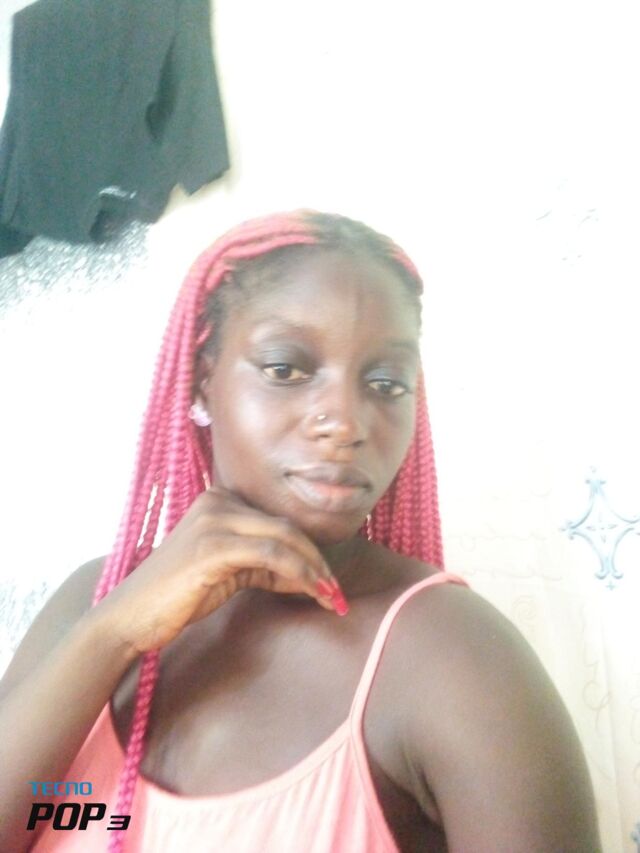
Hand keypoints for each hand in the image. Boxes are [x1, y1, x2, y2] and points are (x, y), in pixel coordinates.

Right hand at [91, 487, 346, 655]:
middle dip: (317, 561)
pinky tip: (312, 592)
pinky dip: (298, 574)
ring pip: (283, 538)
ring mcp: (214, 521)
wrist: (131, 616)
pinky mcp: (213, 545)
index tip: (328, 582)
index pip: (278, 523)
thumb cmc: (177, 596)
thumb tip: (308, 576)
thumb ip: (264, 566)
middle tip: (336, 592)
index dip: (309, 552)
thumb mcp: (229, 573)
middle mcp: (218, 502)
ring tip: (331, 597)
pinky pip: (271, 555)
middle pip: (286, 527)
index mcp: (220, 501)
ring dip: (315, 570)